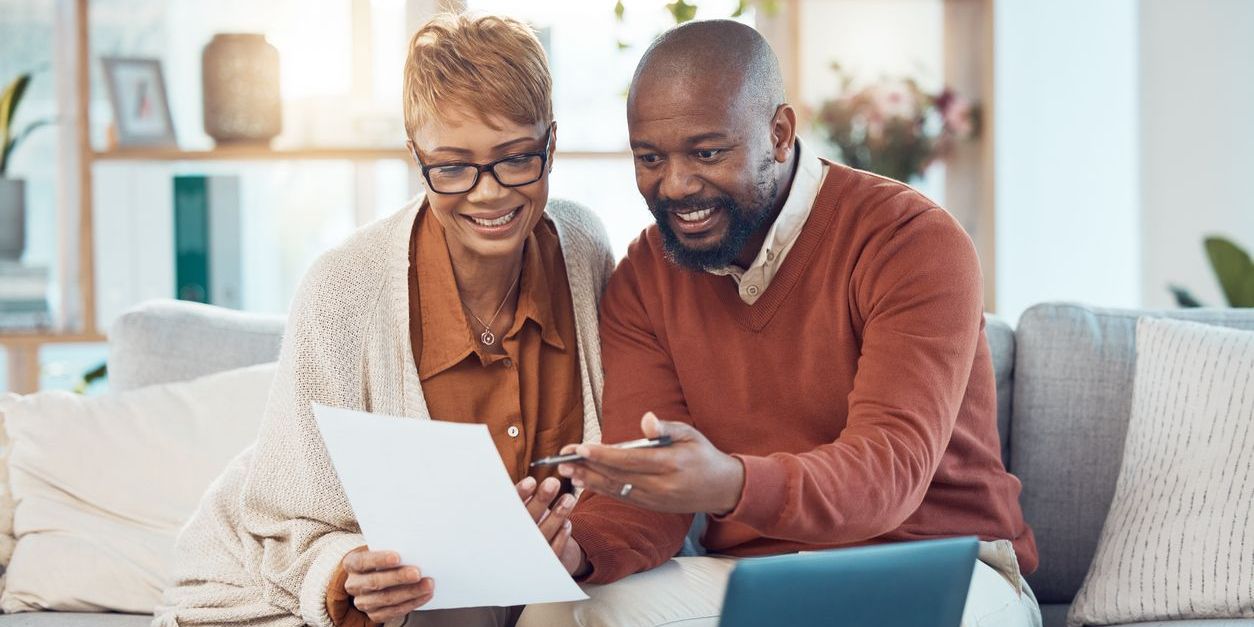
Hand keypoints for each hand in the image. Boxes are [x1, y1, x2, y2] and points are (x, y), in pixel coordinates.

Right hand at [341, 547, 433, 622]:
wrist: (374, 574)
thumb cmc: (382, 558)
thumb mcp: (381, 549)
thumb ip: (393, 548)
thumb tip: (415, 548)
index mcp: (352, 564)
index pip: (362, 562)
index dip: (379, 560)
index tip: (397, 557)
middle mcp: (354, 584)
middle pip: (375, 582)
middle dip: (398, 578)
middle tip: (417, 573)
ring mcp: (363, 602)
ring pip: (386, 599)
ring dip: (410, 592)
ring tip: (428, 585)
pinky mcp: (374, 614)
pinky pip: (394, 611)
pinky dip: (412, 603)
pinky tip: (424, 595)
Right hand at [517, 476, 587, 575]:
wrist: (523, 561)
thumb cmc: (520, 524)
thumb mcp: (515, 511)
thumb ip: (517, 497)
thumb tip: (526, 478)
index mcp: (502, 523)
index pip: (509, 508)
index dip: (520, 494)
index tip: (531, 481)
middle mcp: (512, 540)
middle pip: (527, 519)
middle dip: (540, 501)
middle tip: (553, 483)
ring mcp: (527, 554)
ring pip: (543, 534)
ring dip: (557, 516)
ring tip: (569, 498)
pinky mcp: (543, 564)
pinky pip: (552, 552)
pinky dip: (561, 538)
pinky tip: (567, 523)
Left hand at [557, 412, 744, 514]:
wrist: (721, 488)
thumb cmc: (703, 454)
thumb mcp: (689, 433)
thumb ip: (665, 428)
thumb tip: (646, 419)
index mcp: (670, 464)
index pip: (630, 460)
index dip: (603, 455)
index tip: (581, 447)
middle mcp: (660, 486)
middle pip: (617, 476)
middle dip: (588, 467)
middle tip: (562, 458)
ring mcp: (654, 499)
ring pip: (616, 489)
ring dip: (589, 480)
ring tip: (566, 470)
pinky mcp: (651, 506)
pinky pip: (622, 497)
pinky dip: (601, 489)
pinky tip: (584, 481)